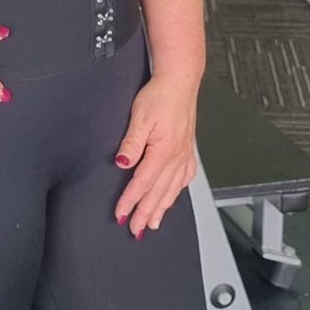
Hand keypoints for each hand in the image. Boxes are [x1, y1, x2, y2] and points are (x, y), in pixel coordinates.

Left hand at [114, 73, 199, 237]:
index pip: (142, 183)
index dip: (130, 201)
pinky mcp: (187, 148)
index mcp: (163, 151)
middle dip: (145, 213)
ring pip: (172, 189)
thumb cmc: (160, 95)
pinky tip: (174, 196)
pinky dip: (178, 191)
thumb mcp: (140, 118)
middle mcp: (176, 156)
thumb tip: (122, 164)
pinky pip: (185, 177)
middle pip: (158, 192)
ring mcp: (184, 154)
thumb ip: (131, 144)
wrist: (180, 81)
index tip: (121, 214)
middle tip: (136, 229)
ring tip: (154, 223)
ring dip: (162, 208)